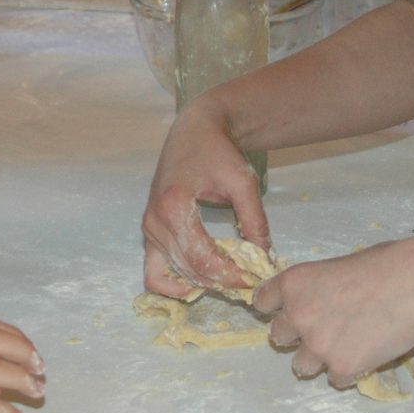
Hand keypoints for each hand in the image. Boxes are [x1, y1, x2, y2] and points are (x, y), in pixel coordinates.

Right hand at [142, 99, 268, 299]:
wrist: (194, 130)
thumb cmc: (218, 151)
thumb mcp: (243, 183)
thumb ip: (255, 222)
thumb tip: (265, 259)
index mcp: (173, 206)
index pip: (202, 257)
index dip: (229, 274)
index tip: (253, 279)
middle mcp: (154, 220)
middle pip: (188, 268)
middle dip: (220, 280)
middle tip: (248, 281)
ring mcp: (148, 227)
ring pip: (174, 272)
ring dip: (202, 281)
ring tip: (231, 277)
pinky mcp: (149, 230)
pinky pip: (154, 270)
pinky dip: (174, 282)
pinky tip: (200, 282)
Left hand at [254, 236, 413, 385]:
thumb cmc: (385, 263)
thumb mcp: (336, 265)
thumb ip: (317, 288)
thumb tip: (319, 300)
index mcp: (294, 284)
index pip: (262, 302)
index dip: (275, 307)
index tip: (286, 311)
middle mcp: (298, 314)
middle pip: (279, 336)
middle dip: (298, 335)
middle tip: (324, 329)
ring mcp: (318, 344)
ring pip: (301, 365)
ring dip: (318, 358)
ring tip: (344, 346)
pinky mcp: (343, 366)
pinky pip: (335, 378)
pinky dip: (348, 370)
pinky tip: (366, 355)